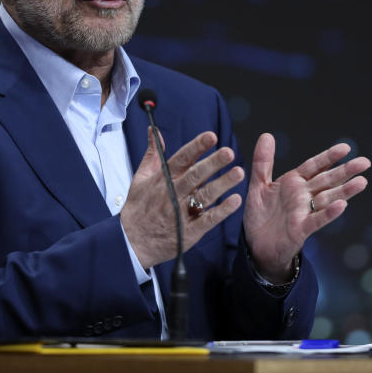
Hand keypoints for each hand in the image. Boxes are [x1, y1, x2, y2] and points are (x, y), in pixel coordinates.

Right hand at [120, 130, 243, 269]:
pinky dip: (222, 211)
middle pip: (195, 176)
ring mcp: (181, 214)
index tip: (211, 136)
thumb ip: (152, 154)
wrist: (133, 242)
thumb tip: (154, 130)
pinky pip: (208, 220)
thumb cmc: (138, 207)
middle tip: (229, 152)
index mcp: (162, 180)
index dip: (196, 147)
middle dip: (213, 163)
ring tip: (238, 173)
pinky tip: (235, 200)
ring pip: (205, 196)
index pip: (181, 159)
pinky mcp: (189, 231)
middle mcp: (172, 194)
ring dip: (222, 184)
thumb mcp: (140, 178)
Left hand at [244, 133, 370, 281]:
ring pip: (328, 198)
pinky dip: (329, 213)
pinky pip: (317, 220)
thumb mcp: (258, 185)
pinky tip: (342, 206)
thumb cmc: (260, 215)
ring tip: (362, 182)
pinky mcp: (301, 229)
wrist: (256, 246)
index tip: (346, 148)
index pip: (315, 166)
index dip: (329, 157)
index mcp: (294, 182)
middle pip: (327, 180)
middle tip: (366, 162)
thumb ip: (263, 162)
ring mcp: (304, 212)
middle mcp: (303, 196)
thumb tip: (267, 134)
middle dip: (345, 171)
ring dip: (345, 191)